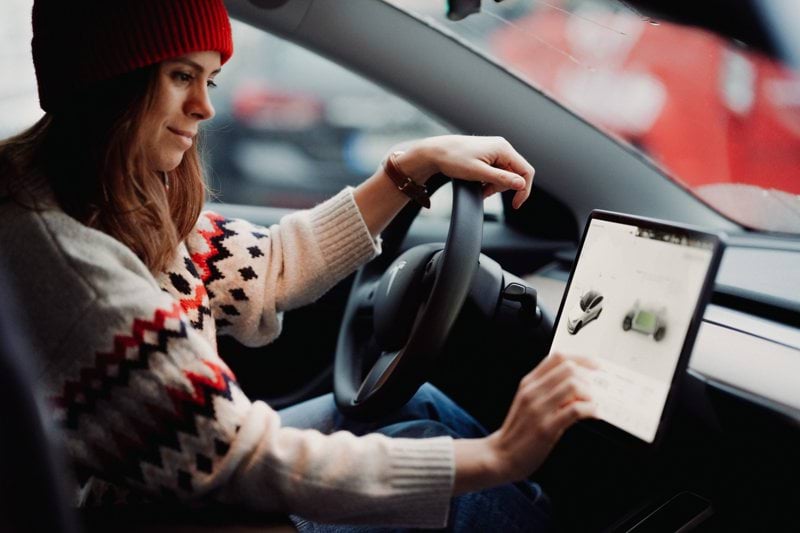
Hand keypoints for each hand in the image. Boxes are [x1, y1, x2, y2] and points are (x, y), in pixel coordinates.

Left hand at [396, 135, 534, 209]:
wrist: (435, 152)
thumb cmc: (453, 159)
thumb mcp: (478, 173)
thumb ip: (501, 179)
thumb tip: (520, 184)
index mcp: (503, 148)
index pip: (526, 171)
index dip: (523, 190)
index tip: (516, 204)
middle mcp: (502, 147)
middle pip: (515, 174)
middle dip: (503, 187)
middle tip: (486, 192)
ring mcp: (495, 150)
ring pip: (505, 174)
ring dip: (494, 185)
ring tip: (479, 187)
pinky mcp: (488, 154)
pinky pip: (496, 171)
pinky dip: (489, 180)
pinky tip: (478, 183)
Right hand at [453, 353, 595, 493]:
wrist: (502, 454)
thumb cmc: (519, 429)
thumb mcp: (527, 401)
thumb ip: (547, 389)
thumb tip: (577, 383)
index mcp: (528, 383)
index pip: (557, 358)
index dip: (580, 358)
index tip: (595, 365)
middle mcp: (532, 392)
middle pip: (568, 368)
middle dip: (588, 377)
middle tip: (595, 389)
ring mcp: (538, 409)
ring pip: (573, 386)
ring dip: (589, 394)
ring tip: (592, 403)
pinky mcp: (546, 428)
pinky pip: (575, 410)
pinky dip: (590, 410)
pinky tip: (593, 414)